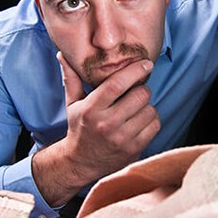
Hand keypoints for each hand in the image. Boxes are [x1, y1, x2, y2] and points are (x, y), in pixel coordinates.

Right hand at [57, 52, 159, 182]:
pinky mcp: (134, 149)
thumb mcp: (72, 104)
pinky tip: (139, 121)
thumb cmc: (79, 128)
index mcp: (91, 109)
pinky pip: (155, 125)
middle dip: (141, 89)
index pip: (117, 84)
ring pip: (150, 109)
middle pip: (140, 95)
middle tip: (135, 91)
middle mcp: (107, 124)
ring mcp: (122, 138)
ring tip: (135, 109)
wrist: (81, 163)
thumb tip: (62, 54)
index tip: (145, 63)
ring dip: (146, 106)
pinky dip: (151, 120)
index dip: (135, 70)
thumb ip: (72, 78)